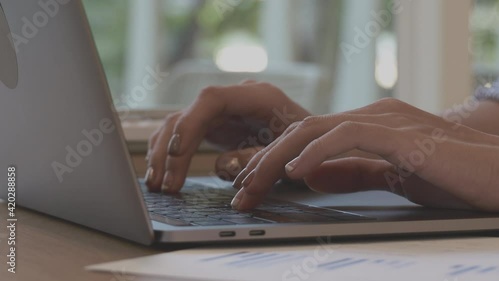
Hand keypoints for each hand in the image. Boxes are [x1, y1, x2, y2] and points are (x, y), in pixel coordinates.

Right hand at [146, 81, 309, 192]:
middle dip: (170, 150)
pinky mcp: (215, 126)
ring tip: (156, 186)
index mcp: (256, 96)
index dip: (189, 124)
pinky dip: (169, 156)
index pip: (210, 99)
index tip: (176, 153)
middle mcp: (233, 99)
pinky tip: (161, 176)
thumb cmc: (307, 143)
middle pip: (187, 115)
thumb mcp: (290, 152)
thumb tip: (223, 166)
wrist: (313, 139)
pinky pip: (184, 136)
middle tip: (164, 184)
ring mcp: (221, 112)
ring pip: (179, 125)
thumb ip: (259, 157)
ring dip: (163, 155)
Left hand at [232, 98, 498, 211]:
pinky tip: (295, 172)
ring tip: (254, 184)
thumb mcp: (391, 177)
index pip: (307, 137)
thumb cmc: (452, 178)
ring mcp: (385, 120)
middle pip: (302, 131)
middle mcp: (371, 116)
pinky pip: (347, 136)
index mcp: (367, 125)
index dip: (274, 159)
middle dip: (264, 159)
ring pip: (315, 129)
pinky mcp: (400, 134)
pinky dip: (316, 152)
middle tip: (240, 188)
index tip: (251, 184)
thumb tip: (311, 177)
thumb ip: (353, 172)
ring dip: (278, 157)